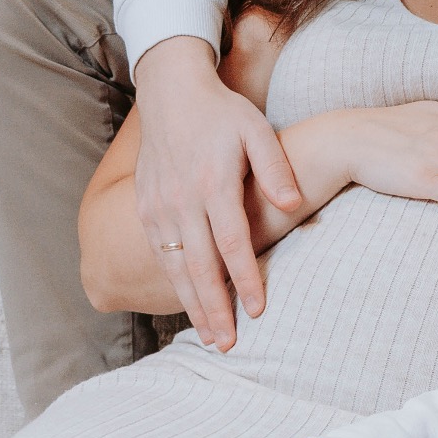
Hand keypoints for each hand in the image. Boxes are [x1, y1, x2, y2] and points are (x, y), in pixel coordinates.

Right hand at [134, 36, 300, 350]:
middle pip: (199, 266)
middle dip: (214, 309)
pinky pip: (159, 254)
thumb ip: (276, 168)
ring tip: (210, 336)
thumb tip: (293, 205)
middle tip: (228, 345)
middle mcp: (181, 200)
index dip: (246, 279)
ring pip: (175, 267)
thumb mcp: (257, 129)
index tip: (259, 311)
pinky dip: (173, 283)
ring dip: (191, 305)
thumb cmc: (223, 112)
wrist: (171, 92)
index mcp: (213, 183)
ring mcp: (158, 206)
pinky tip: (187, 303)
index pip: (232, 243)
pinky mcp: (144, 207)